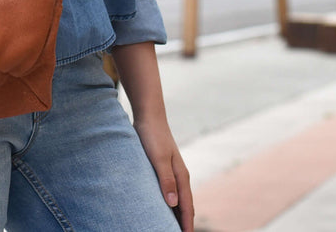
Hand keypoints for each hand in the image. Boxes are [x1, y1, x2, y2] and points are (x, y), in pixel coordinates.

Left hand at [135, 116, 192, 230]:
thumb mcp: (158, 159)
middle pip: (185, 205)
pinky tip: (163, 207)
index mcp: (181, 176)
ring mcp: (172, 172)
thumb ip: (166, 180)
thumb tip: (174, 204)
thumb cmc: (153, 136)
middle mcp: (180, 176)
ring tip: (173, 227)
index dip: (186, 224)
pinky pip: (170, 191)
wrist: (149, 116)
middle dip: (185, 222)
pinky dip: (170, 203)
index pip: (186, 207)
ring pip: (178, 199)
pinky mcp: (163, 168)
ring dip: (178, 214)